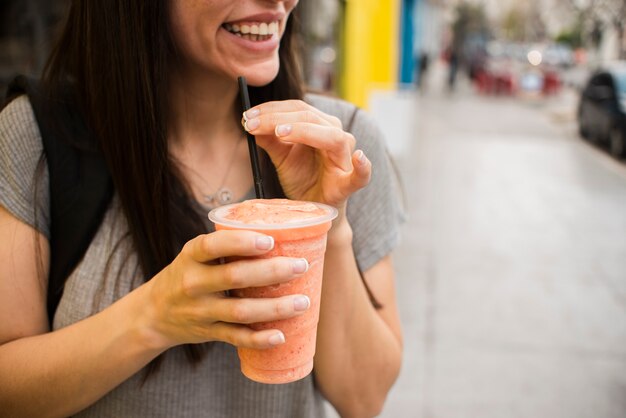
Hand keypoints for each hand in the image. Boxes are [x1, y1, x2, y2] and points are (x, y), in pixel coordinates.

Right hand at [143, 230, 310, 349]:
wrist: (153, 314)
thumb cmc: (187, 274)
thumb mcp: (195, 254)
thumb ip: (226, 244)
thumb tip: (277, 231)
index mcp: (191, 256)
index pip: (213, 246)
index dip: (241, 243)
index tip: (269, 242)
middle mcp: (193, 283)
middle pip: (235, 277)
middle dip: (272, 272)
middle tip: (301, 266)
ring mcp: (201, 311)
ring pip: (241, 311)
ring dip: (275, 308)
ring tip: (303, 302)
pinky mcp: (208, 333)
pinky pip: (236, 338)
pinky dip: (258, 339)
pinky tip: (280, 336)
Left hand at [243, 100, 370, 208]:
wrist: (312, 210)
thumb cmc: (302, 179)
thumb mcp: (281, 156)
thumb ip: (269, 139)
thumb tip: (250, 120)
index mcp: (322, 126)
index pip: (298, 109)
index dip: (271, 109)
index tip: (247, 116)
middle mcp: (337, 136)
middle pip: (310, 117)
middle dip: (277, 118)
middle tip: (251, 123)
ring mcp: (345, 159)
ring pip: (332, 137)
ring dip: (304, 131)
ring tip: (280, 132)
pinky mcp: (348, 184)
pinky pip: (361, 176)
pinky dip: (363, 166)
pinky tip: (359, 158)